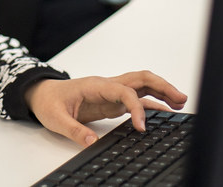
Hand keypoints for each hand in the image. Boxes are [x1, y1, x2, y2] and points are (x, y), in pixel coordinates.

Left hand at [24, 71, 187, 146]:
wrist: (41, 94)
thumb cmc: (48, 102)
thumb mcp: (56, 119)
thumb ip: (74, 131)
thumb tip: (91, 142)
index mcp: (95, 85)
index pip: (124, 91)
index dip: (137, 107)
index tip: (143, 127)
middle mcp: (107, 85)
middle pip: (140, 79)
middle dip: (161, 86)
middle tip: (180, 99)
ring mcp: (111, 92)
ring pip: (141, 86)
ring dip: (161, 91)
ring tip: (181, 103)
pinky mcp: (112, 101)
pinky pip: (136, 98)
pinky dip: (152, 103)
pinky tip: (164, 111)